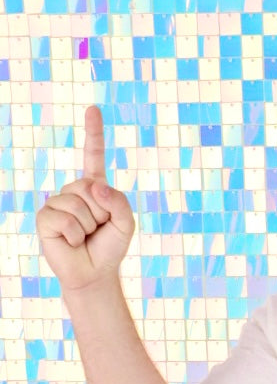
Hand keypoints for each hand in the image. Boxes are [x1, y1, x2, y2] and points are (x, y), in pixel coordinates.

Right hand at [36, 105, 134, 293]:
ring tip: (85, 237)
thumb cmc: (109, 248)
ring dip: (88, 227)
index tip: (93, 109)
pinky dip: (74, 235)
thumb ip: (119, 202)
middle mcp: (73, 191)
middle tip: (98, 229)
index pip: (93, 156)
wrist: (93, 274)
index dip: (93, 133)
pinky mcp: (45, 219)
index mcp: (94, 188)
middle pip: (90, 188)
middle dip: (101, 213)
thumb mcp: (125, 224)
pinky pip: (64, 219)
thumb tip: (95, 187)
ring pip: (78, 205)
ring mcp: (57, 203)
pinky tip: (72, 242)